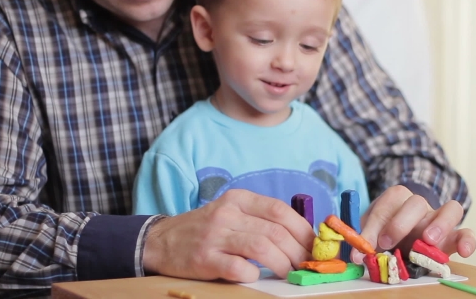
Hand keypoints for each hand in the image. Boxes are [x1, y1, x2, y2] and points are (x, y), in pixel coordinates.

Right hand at [142, 189, 313, 282]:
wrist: (161, 241)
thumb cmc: (206, 229)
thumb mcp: (231, 212)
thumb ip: (260, 219)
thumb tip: (301, 237)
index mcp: (238, 198)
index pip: (279, 210)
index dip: (302, 229)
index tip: (313, 245)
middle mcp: (227, 213)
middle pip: (275, 231)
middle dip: (297, 251)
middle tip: (304, 265)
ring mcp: (215, 236)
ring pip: (262, 248)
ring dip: (282, 264)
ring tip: (288, 273)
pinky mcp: (205, 259)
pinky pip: (239, 268)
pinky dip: (253, 275)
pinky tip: (255, 276)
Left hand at [351, 185, 475, 262]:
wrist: (404, 236)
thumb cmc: (386, 232)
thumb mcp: (372, 232)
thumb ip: (365, 240)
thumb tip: (356, 255)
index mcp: (396, 199)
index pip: (386, 205)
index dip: (374, 225)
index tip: (366, 244)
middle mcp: (419, 206)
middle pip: (416, 203)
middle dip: (400, 223)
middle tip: (388, 242)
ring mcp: (439, 218)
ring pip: (450, 209)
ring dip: (439, 224)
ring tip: (428, 241)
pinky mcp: (454, 235)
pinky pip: (467, 232)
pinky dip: (468, 240)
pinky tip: (464, 252)